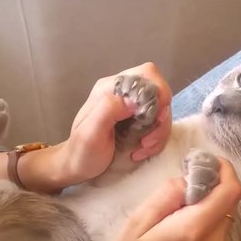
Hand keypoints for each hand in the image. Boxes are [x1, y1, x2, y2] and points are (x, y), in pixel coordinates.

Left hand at [61, 62, 172, 183]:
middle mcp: (124, 93)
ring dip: (159, 133)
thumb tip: (135, 101)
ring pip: (162, 111)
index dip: (158, 95)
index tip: (152, 120)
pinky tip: (141, 151)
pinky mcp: (139, 121)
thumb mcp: (90, 132)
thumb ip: (109, 110)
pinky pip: (158, 125)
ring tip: (142, 149)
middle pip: (160, 94)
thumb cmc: (82, 151)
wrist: (78, 166)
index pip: (148, 74)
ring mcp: (133, 107)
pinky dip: (156, 140)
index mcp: (111, 88)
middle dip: (160, 119)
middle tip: (146, 141)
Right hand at [95, 158, 240, 240]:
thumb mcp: (138, 223)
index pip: (230, 192)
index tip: (210, 162)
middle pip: (228, 203)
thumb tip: (188, 179)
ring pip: (224, 217)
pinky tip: (183, 230)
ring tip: (179, 213)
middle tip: (185, 185)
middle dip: (211, 188)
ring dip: (208, 206)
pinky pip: (219, 232)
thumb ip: (166, 196)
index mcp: (194, 230)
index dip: (226, 171)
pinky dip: (207, 222)